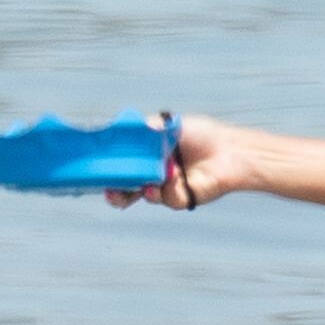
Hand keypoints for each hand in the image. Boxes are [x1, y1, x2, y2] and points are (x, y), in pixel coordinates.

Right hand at [104, 113, 244, 211]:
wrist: (228, 151)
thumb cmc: (199, 135)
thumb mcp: (167, 125)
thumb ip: (145, 129)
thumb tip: (123, 128)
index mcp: (146, 156)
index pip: (121, 165)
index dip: (108, 169)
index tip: (96, 170)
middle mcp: (152, 174)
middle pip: (126, 188)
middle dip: (115, 192)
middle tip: (110, 191)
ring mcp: (166, 188)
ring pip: (144, 196)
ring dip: (139, 191)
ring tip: (140, 186)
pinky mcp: (181, 199)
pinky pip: (168, 197)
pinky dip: (168, 187)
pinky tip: (173, 175)